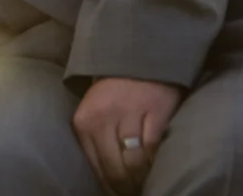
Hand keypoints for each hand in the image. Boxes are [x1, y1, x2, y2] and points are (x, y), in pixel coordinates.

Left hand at [72, 77, 180, 193]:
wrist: (135, 60)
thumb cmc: (113, 94)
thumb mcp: (93, 114)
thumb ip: (95, 142)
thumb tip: (105, 180)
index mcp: (84, 121)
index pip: (96, 166)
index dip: (109, 186)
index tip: (117, 194)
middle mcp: (103, 117)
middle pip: (115, 168)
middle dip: (126, 187)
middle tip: (135, 192)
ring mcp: (129, 113)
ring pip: (135, 161)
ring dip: (142, 178)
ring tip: (146, 184)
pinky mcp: (154, 110)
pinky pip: (154, 147)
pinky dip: (156, 162)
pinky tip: (157, 167)